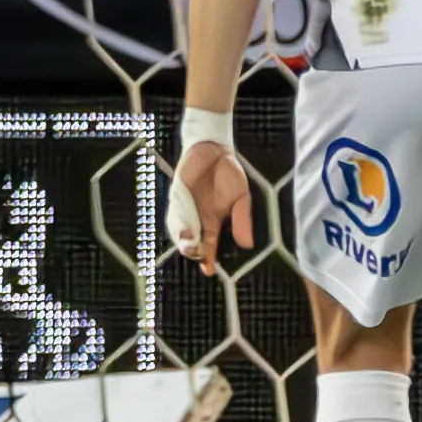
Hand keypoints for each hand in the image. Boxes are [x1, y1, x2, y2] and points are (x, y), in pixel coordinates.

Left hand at [166, 138, 254, 267]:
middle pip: (192, 241)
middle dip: (193, 251)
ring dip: (183, 240)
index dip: (208, 259)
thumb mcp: (241, 198)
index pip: (209, 245)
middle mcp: (197, 218)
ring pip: (180, 230)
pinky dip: (177, 222)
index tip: (209, 271)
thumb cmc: (230, 174)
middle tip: (197, 255)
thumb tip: (248, 245)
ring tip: (188, 247)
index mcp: (213, 221)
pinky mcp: (177, 195)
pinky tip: (181, 230)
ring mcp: (186, 207)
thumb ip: (242, 220)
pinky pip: (174, 212)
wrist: (215, 150)